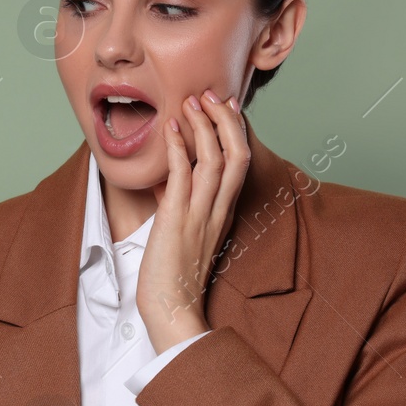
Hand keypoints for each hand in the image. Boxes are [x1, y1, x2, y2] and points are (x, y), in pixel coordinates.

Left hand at [134, 88, 249, 354]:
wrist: (171, 311)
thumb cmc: (172, 275)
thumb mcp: (180, 232)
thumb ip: (178, 205)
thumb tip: (166, 181)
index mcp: (222, 212)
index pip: (239, 163)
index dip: (234, 130)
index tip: (224, 106)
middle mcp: (217, 210)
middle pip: (236, 154)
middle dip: (226, 120)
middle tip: (212, 94)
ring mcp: (200, 215)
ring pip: (215, 161)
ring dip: (203, 127)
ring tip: (192, 102)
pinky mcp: (177, 221)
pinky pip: (183, 178)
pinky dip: (178, 149)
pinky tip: (170, 130)